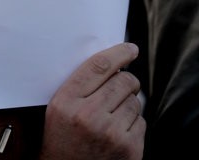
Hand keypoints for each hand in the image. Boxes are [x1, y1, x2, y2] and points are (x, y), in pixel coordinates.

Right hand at [39, 42, 144, 159]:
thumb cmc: (62, 142)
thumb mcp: (58, 111)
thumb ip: (79, 86)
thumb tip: (113, 62)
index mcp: (66, 103)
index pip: (99, 65)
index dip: (119, 53)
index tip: (130, 49)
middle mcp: (89, 117)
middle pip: (123, 80)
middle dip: (127, 80)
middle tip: (122, 85)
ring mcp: (111, 134)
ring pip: (135, 101)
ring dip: (128, 105)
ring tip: (112, 117)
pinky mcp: (129, 149)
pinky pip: (141, 122)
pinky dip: (133, 125)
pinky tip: (118, 134)